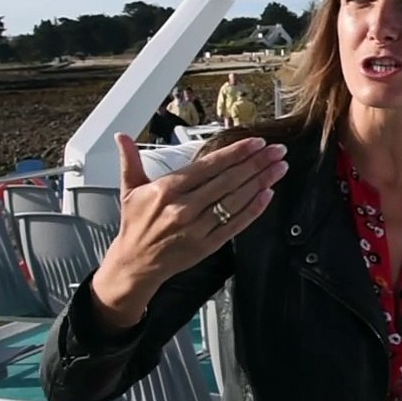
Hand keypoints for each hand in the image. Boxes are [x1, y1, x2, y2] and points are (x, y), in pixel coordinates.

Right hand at [91, 132, 287, 320]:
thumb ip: (130, 160)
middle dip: (256, 163)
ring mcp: (198, 228)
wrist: (135, 263)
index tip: (256, 142)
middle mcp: (184, 207)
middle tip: (277, 150)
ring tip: (279, 168)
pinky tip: (268, 194)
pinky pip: (235, 224)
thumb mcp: (129, 189)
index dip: (236, 153)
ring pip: (235, 200)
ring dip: (261, 182)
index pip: (209, 166)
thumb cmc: (136, 224)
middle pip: (228, 181)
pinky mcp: (208, 245)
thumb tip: (122, 136)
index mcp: (167, 189)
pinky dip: (254, 209)